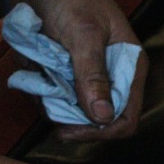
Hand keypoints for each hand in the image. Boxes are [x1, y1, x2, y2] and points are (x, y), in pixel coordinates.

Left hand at [24, 0, 147, 139]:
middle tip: (47, 107)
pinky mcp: (72, 71)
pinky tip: (33, 66)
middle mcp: (114, 77)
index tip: (71, 130)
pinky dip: (41, 85)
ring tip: (37, 77)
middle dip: (71, 116)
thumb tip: (103, 116)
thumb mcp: (84, 33)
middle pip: (99, 119)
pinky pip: (57, 92)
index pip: (126, 118)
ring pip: (74, 108)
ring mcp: (92, 76)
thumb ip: (93, 74)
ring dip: (51, 99)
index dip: (101, 130)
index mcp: (130, 69)